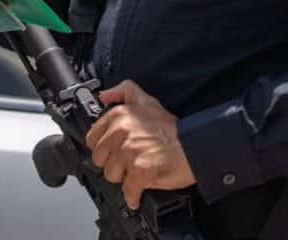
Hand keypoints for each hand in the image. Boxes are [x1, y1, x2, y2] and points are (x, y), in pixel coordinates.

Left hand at [85, 80, 196, 209]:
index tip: (111, 151)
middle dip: (112, 163)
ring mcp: (129, 151)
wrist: (195, 146)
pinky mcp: (139, 170)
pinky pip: (128, 189)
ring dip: (123, 179)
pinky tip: (136, 195)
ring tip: (134, 174)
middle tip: (125, 164)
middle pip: (100, 158)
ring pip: (111, 174)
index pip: (93, 138)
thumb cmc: (173, 128)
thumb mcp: (147, 100)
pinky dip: (133, 196)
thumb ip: (123, 92)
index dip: (103, 147)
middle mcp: (120, 132)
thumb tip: (104, 96)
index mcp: (119, 116)